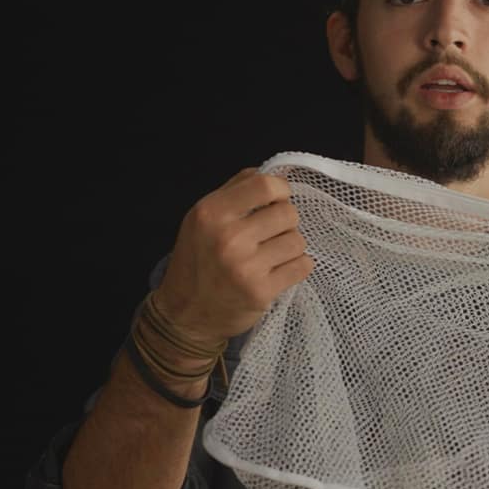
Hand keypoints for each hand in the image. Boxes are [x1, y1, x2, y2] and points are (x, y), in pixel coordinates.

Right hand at [153, 167, 316, 343]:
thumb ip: (236, 191)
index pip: (265, 185)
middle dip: (285, 222)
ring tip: (273, 255)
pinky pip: (302, 266)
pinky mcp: (262, 292)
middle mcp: (228, 238)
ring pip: (298, 241)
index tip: (276, 201)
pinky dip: (297, 267)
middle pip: (288, 213)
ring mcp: (246, 267)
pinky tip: (280, 270)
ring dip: (291, 247)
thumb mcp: (203, 218)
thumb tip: (277, 175)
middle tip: (271, 235)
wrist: (186, 314)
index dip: (280, 190)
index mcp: (211, 213)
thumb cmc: (198, 261)